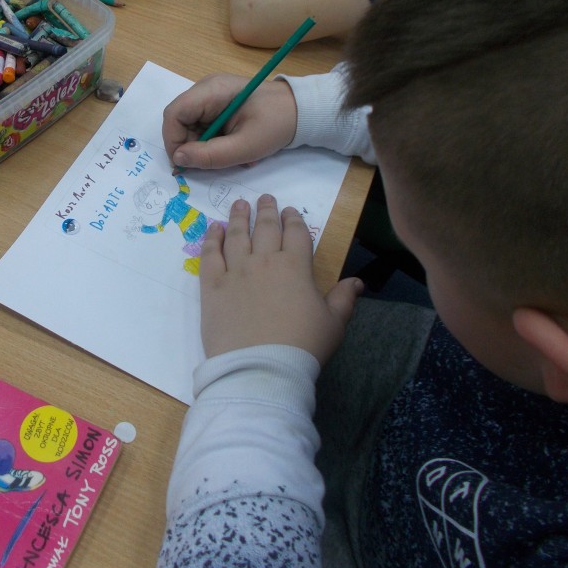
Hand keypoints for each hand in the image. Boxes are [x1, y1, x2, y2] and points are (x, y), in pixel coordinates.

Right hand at [163, 74, 297, 170]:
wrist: (301, 111)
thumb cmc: (276, 124)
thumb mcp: (245, 147)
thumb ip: (210, 156)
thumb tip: (178, 160)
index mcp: (211, 90)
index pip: (174, 114)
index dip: (173, 141)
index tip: (184, 164)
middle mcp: (206, 88)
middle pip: (180, 120)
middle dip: (190, 146)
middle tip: (211, 163)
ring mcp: (211, 95)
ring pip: (190, 126)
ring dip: (204, 146)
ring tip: (230, 156)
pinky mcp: (218, 104)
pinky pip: (203, 125)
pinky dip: (213, 141)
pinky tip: (233, 147)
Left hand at [199, 195, 361, 363]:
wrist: (261, 369)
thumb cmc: (303, 346)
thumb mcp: (333, 324)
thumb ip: (343, 299)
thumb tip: (357, 281)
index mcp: (295, 267)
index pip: (295, 234)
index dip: (293, 220)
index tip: (289, 211)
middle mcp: (264, 261)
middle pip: (265, 229)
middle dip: (267, 211)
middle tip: (264, 198)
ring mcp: (236, 272)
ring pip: (237, 236)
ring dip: (239, 217)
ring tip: (240, 204)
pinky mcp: (212, 287)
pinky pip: (210, 255)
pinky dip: (212, 239)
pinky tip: (214, 228)